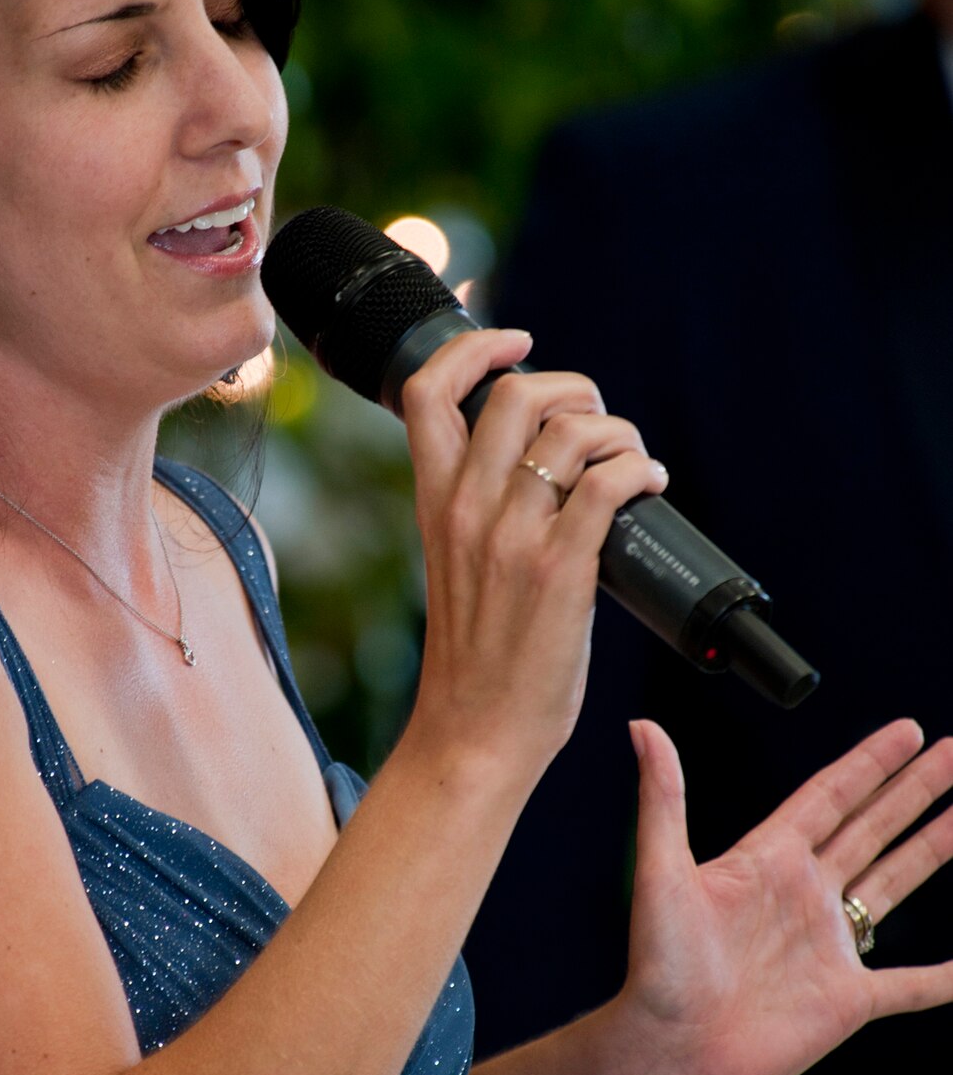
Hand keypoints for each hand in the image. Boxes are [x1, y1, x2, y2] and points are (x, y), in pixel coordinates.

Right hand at [402, 334, 668, 785]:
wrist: (474, 732)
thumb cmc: (474, 656)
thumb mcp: (453, 562)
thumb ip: (478, 508)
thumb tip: (539, 459)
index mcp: (433, 502)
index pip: (426, 391)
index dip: (473, 346)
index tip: (515, 342)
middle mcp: (467, 509)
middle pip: (518, 393)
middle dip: (575, 389)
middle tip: (596, 422)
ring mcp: (513, 537)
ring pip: (573, 431)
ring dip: (619, 433)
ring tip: (632, 462)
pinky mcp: (562, 570)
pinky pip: (610, 483)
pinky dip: (640, 469)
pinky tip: (649, 485)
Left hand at [621, 718, 952, 1074]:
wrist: (670, 1051)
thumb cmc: (657, 967)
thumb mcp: (662, 872)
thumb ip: (663, 798)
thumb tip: (641, 726)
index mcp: (767, 860)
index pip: (831, 797)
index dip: (870, 763)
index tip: (908, 731)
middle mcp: (803, 895)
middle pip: (873, 827)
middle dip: (916, 789)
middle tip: (952, 752)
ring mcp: (828, 945)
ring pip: (895, 883)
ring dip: (933, 848)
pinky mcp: (846, 1000)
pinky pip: (909, 986)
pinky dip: (943, 978)